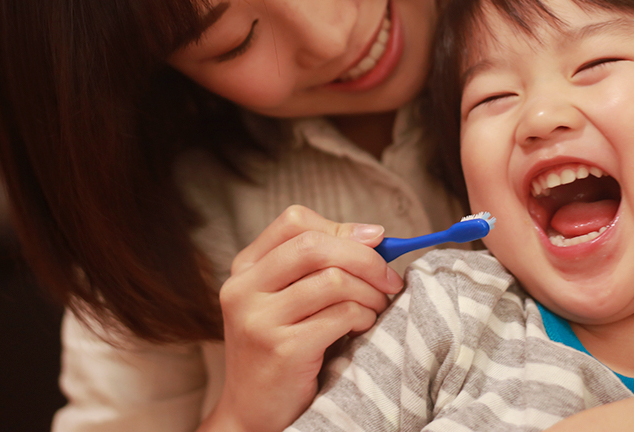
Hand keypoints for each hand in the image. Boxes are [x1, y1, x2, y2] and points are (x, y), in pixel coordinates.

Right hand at [201, 205, 403, 431]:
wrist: (253, 412)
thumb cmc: (282, 348)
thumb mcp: (287, 299)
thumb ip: (318, 265)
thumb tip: (373, 235)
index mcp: (245, 268)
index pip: (294, 221)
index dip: (341, 228)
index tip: (375, 241)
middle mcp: (244, 289)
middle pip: (315, 245)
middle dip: (365, 258)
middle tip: (389, 278)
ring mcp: (259, 319)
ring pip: (333, 279)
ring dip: (369, 292)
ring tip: (376, 308)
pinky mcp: (281, 349)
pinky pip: (340, 315)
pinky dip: (363, 316)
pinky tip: (363, 326)